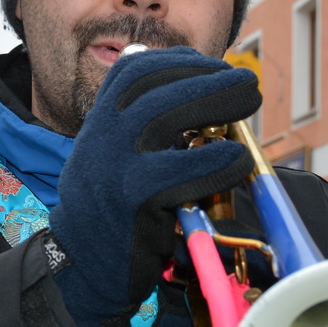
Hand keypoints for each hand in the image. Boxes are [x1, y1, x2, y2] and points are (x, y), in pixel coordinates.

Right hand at [46, 46, 260, 326]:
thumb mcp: (114, 155)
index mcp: (99, 120)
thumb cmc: (112, 208)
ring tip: (249, 108)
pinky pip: (183, 173)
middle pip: (156, 87)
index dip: (181, 62)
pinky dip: (218, 163)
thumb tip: (201, 90)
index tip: (216, 67)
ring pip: (165, 117)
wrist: (78, 264)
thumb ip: (144, 125)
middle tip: (248, 85)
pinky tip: (237, 162)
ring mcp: (114, 167)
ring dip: (216, 104)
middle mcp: (101, 136)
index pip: (136, 69)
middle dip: (208, 78)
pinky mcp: (134, 203)